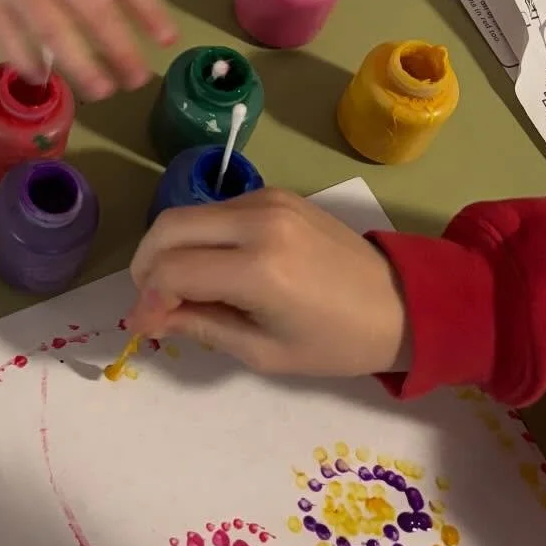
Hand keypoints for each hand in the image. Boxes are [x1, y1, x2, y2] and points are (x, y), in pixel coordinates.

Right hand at [0, 0, 175, 98]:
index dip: (148, 11)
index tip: (168, 40)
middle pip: (94, 14)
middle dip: (121, 51)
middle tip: (139, 80)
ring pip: (54, 36)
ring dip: (82, 68)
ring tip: (102, 91)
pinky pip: (12, 44)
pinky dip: (29, 64)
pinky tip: (44, 78)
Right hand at [126, 186, 409, 376]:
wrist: (400, 303)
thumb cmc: (336, 342)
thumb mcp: (264, 352)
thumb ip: (201, 327)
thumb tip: (149, 318)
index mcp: (259, 268)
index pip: (172, 271)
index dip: (148, 300)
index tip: (144, 326)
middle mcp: (258, 221)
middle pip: (168, 228)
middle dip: (147, 266)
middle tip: (152, 301)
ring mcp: (267, 200)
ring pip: (188, 214)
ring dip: (170, 249)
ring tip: (180, 288)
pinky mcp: (276, 193)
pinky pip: (217, 209)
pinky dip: (200, 236)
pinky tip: (214, 267)